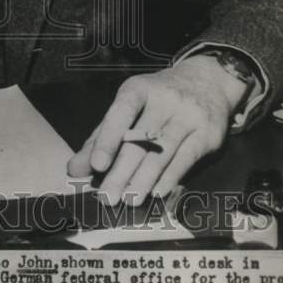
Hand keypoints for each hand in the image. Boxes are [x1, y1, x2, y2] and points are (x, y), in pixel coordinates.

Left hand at [66, 56, 246, 204]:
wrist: (206, 81)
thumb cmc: (157, 98)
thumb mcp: (128, 106)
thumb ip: (101, 137)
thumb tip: (75, 169)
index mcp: (138, 89)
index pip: (120, 114)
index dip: (107, 140)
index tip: (97, 165)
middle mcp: (165, 100)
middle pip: (139, 141)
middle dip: (121, 172)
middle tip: (107, 197)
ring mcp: (188, 116)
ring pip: (161, 154)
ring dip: (143, 181)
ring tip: (128, 200)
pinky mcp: (208, 134)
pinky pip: (185, 160)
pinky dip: (169, 178)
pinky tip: (156, 193)